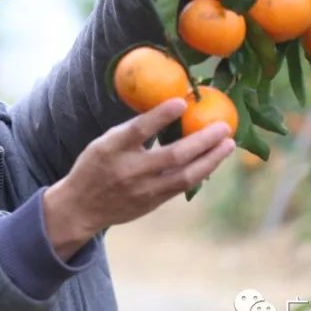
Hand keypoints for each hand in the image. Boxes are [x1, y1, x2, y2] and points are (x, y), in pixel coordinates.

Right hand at [41, 99, 234, 259]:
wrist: (81, 207)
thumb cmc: (96, 165)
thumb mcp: (104, 143)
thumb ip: (132, 131)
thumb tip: (169, 111)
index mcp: (111, 149)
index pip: (138, 131)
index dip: (160, 117)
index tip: (181, 102)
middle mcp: (128, 170)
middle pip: (172, 156)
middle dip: (202, 141)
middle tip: (224, 127)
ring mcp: (143, 190)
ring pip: (185, 176)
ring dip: (210, 159)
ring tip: (228, 144)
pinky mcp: (153, 203)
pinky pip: (182, 186)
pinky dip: (200, 171)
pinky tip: (213, 160)